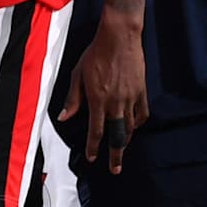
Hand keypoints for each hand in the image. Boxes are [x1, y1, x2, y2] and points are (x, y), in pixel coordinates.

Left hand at [59, 13, 149, 173]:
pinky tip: (135, 126)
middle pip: (117, 136)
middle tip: (115, 169)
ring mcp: (130, 98)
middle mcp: (115, 103)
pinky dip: (138, 123)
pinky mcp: (141, 91)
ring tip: (122, 149)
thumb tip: (63, 117)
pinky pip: (142, 113)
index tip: (92, 158)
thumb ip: (73, 98)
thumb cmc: (95, 53)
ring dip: (126, 140)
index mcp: (97, 100)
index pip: (95, 131)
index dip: (93, 147)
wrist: (119, 37)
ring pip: (130, 127)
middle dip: (115, 155)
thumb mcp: (78, 74)